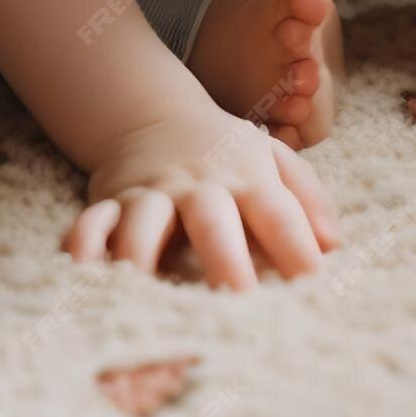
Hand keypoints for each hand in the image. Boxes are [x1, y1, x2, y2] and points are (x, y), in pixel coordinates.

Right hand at [62, 96, 342, 290]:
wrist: (154, 115)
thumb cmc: (225, 152)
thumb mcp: (274, 158)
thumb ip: (307, 196)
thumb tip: (334, 245)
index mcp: (246, 176)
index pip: (278, 212)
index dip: (297, 247)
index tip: (314, 287)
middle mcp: (198, 185)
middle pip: (212, 218)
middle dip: (225, 259)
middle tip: (240, 301)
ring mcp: (151, 193)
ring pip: (142, 220)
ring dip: (142, 254)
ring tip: (144, 291)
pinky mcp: (110, 202)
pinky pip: (91, 222)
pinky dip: (83, 245)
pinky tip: (82, 273)